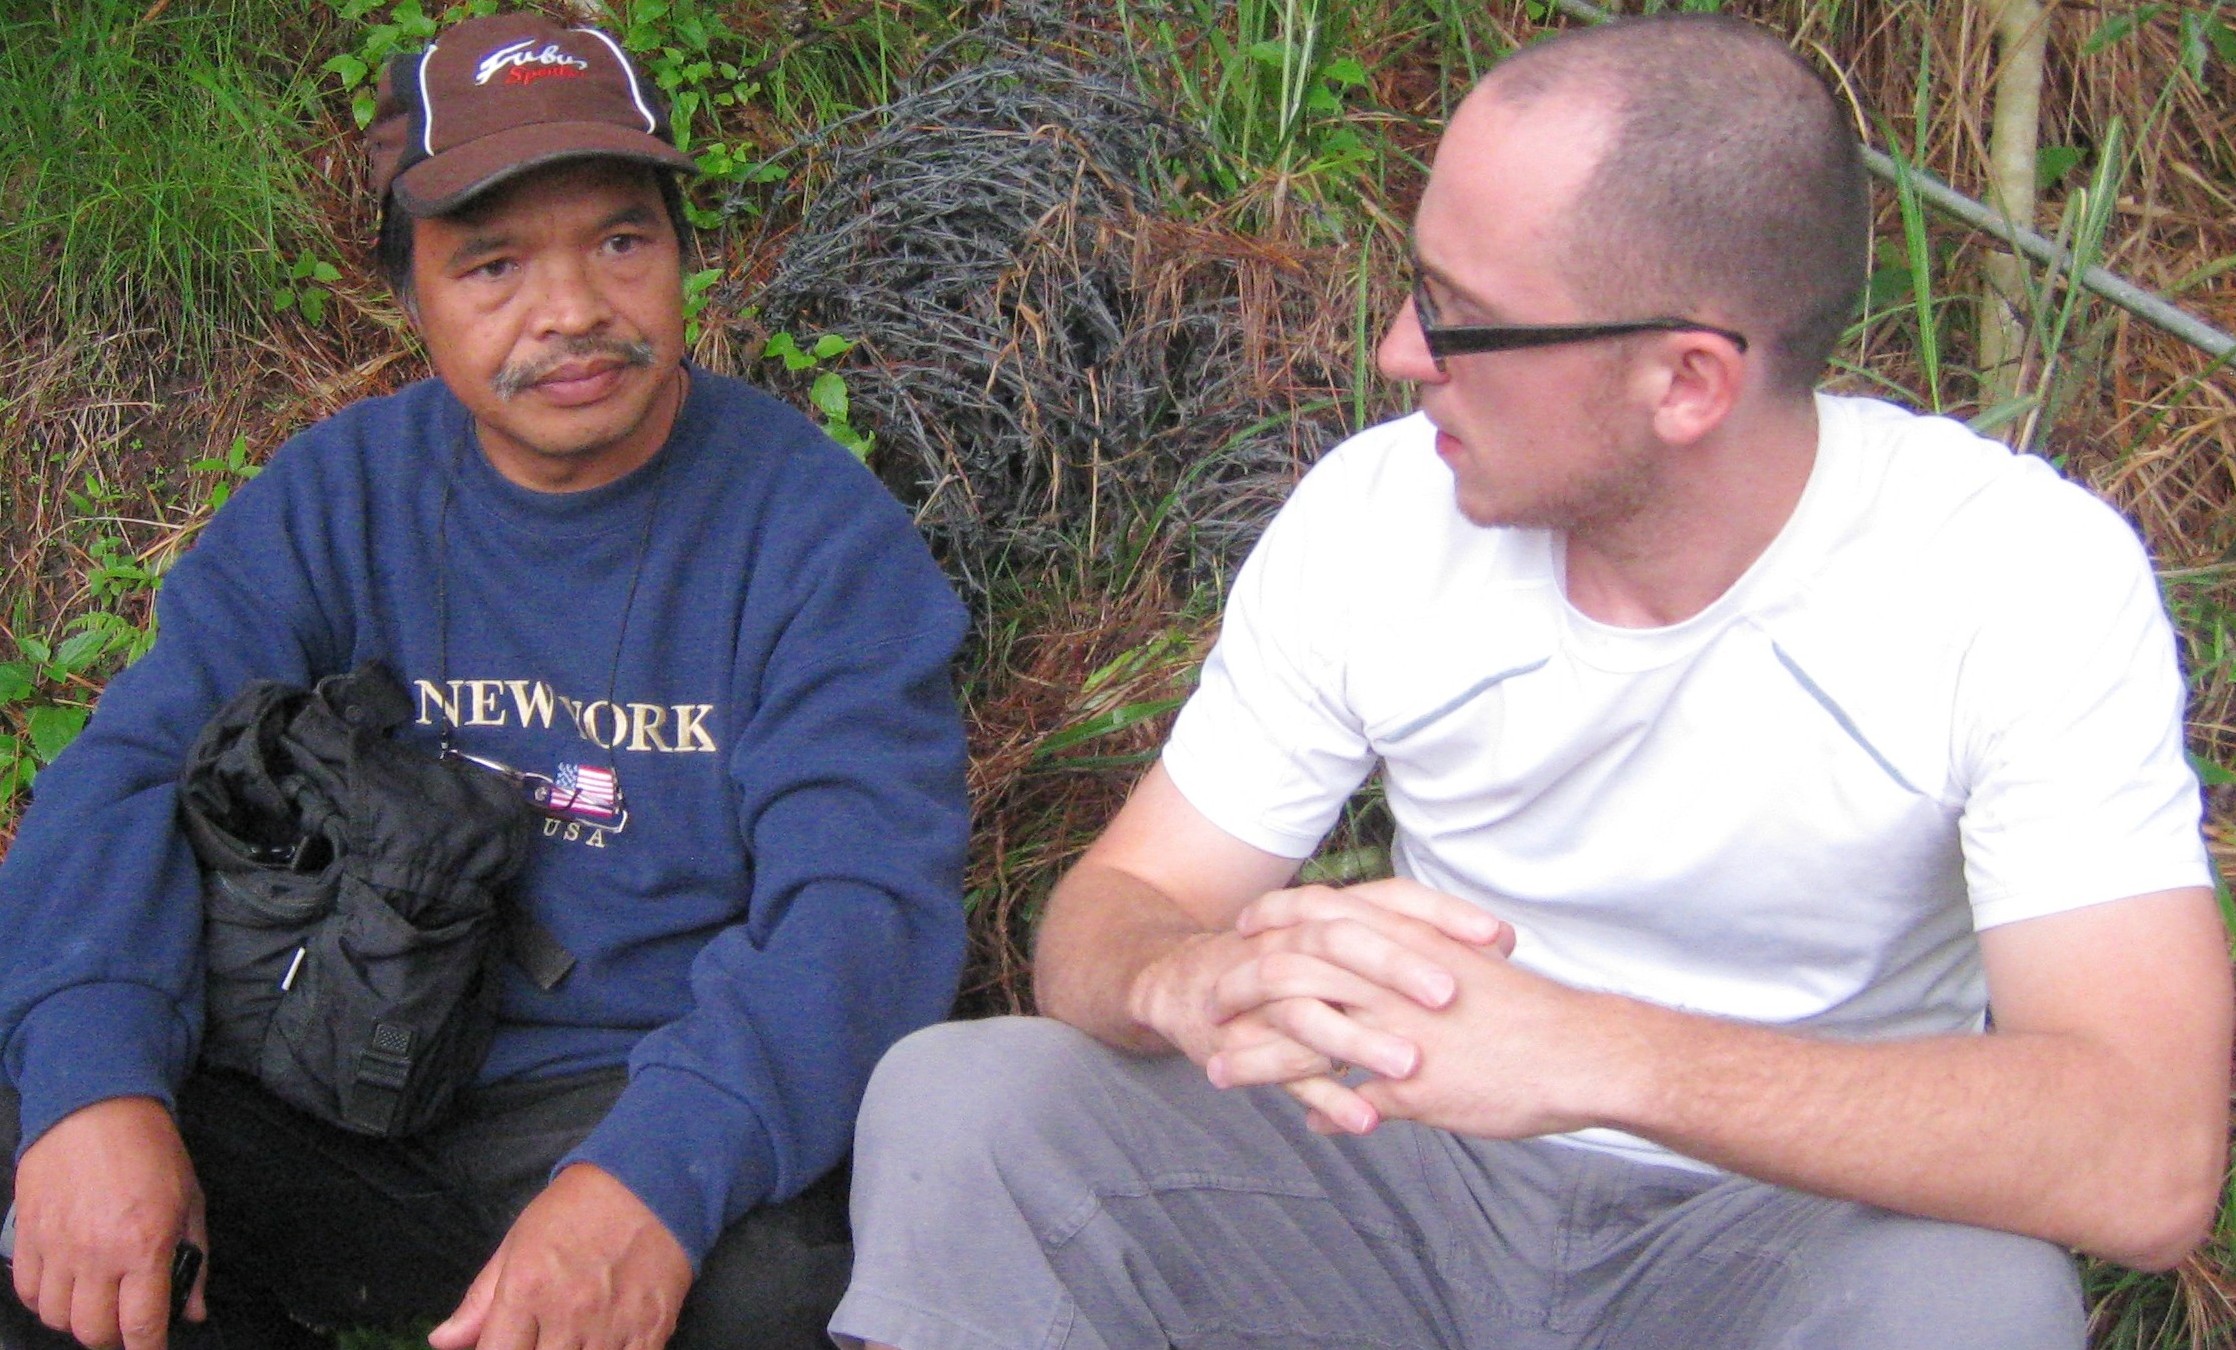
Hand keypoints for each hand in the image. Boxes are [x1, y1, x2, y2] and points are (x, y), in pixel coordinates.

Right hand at [10, 1096, 206, 1349]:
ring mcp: (55, 1246)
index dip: (149, 1348)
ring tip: (97, 1302)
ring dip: (78, 1319)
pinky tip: (65, 1286)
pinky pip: (27, 1291)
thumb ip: (193, 1260)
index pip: (141, 1325)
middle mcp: (96, 1254)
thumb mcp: (190, 1201)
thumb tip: (193, 1311)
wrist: (96, 1107)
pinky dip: (45, 1300)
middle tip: (127, 1323)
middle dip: (114, 1337)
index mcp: (144, 1245)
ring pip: (56, 1317)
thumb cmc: (151, 1151)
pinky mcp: (25, 1235)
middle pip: (93, 1332)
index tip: (152, 1348)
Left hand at [429, 1163, 690, 1349]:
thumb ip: (479, 1301)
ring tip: (570, 1340)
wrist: (651, 1183)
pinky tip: (603, 1344)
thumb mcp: (517, 1244)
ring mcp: (613, 1327)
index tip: (503, 1346)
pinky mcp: (652, 1331)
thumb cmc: (575, 1210)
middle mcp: (567, 1315)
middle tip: (541, 1337)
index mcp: (526, 1291)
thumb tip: (442, 1342)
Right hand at [1132, 877, 1511, 1133]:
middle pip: (1346, 943)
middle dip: (1397, 967)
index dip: (1442, 915)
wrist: (1185, 987)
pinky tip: (1364, 1125)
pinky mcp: (1246, 1046)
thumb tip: (1500, 944)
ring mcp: (1267, 997)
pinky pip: (1286, 1075)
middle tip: (1449, 993)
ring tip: (1410, 1067)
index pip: (1389, 900)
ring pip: (1311, 1012)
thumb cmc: (1290, 967)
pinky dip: (1324, 1100)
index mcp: (1330, 917)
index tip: (1499, 939)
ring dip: (1360, 1041)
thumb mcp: (1348, 946)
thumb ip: (1411, 943)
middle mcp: (1296, 946)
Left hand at [1236, 891, 1618, 1139]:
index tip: (1242, 927)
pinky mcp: (1410, 1087)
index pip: (1320, 917)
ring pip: (1301, 1040)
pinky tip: (1308, 1124)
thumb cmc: (1526, 1010)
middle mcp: (1391, 981)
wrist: (1580, 1052)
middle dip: (1241, 988)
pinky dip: (1321, 1111)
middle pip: (1292, 974)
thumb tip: (1379, 967)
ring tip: (1217, 1071)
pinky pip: (1347, 1101)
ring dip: (1254, 1058)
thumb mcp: (1463, 966)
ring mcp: (1396, 1034)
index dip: (1274, 920)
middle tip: (1210, 1000)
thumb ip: (1413, 966)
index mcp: (1404, 943)